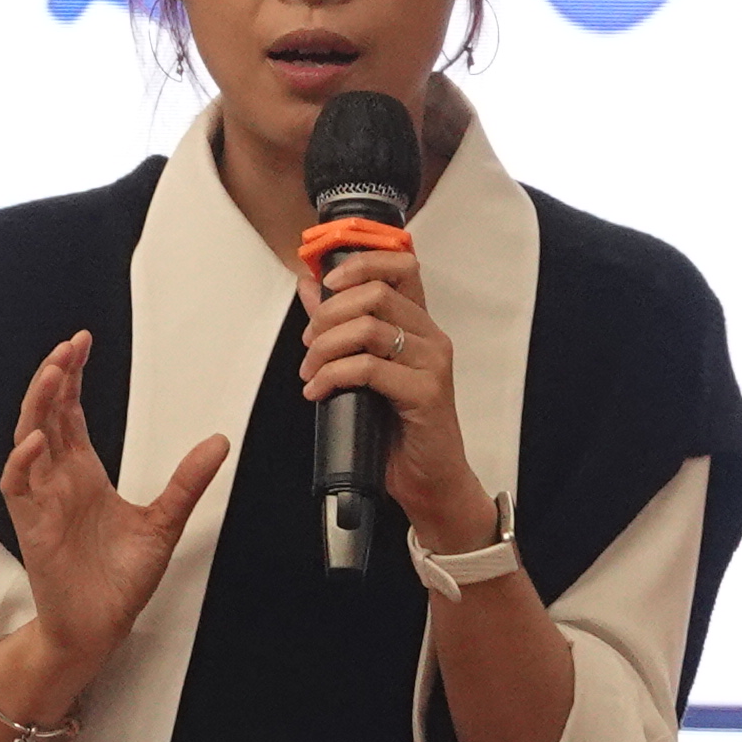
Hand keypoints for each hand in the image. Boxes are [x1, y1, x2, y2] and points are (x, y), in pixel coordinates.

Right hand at [0, 330, 229, 689]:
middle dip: (54, 378)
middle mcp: (58, 480)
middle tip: (69, 346)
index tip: (81, 344)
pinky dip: (22, 461)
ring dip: (36, 406)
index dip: (71, 377)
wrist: (100, 627)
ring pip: (26, 440)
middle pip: (45, 415)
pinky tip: (37, 440)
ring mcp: (41, 500)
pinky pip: (17, 485)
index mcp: (83, 473)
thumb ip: (187, 482)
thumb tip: (218, 442)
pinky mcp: (32, 526)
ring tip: (53, 375)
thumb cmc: (119, 580)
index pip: (69, 412)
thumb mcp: (164, 522)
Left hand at [304, 243, 495, 558]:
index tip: (326, 280)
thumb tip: (308, 286)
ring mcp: (432, 364)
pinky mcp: (426, 393)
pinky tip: (320, 390)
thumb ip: (338, 324)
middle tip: (309, 342)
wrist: (429, 480)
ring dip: (325, 348)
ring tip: (311, 372)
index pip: (400, 265)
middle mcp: (431, 337)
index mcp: (419, 325)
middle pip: (376, 292)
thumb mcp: (364, 368)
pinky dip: (333, 376)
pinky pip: (370, 368)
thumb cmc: (399, 428)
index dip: (360, 261)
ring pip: (369, 327)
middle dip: (328, 314)